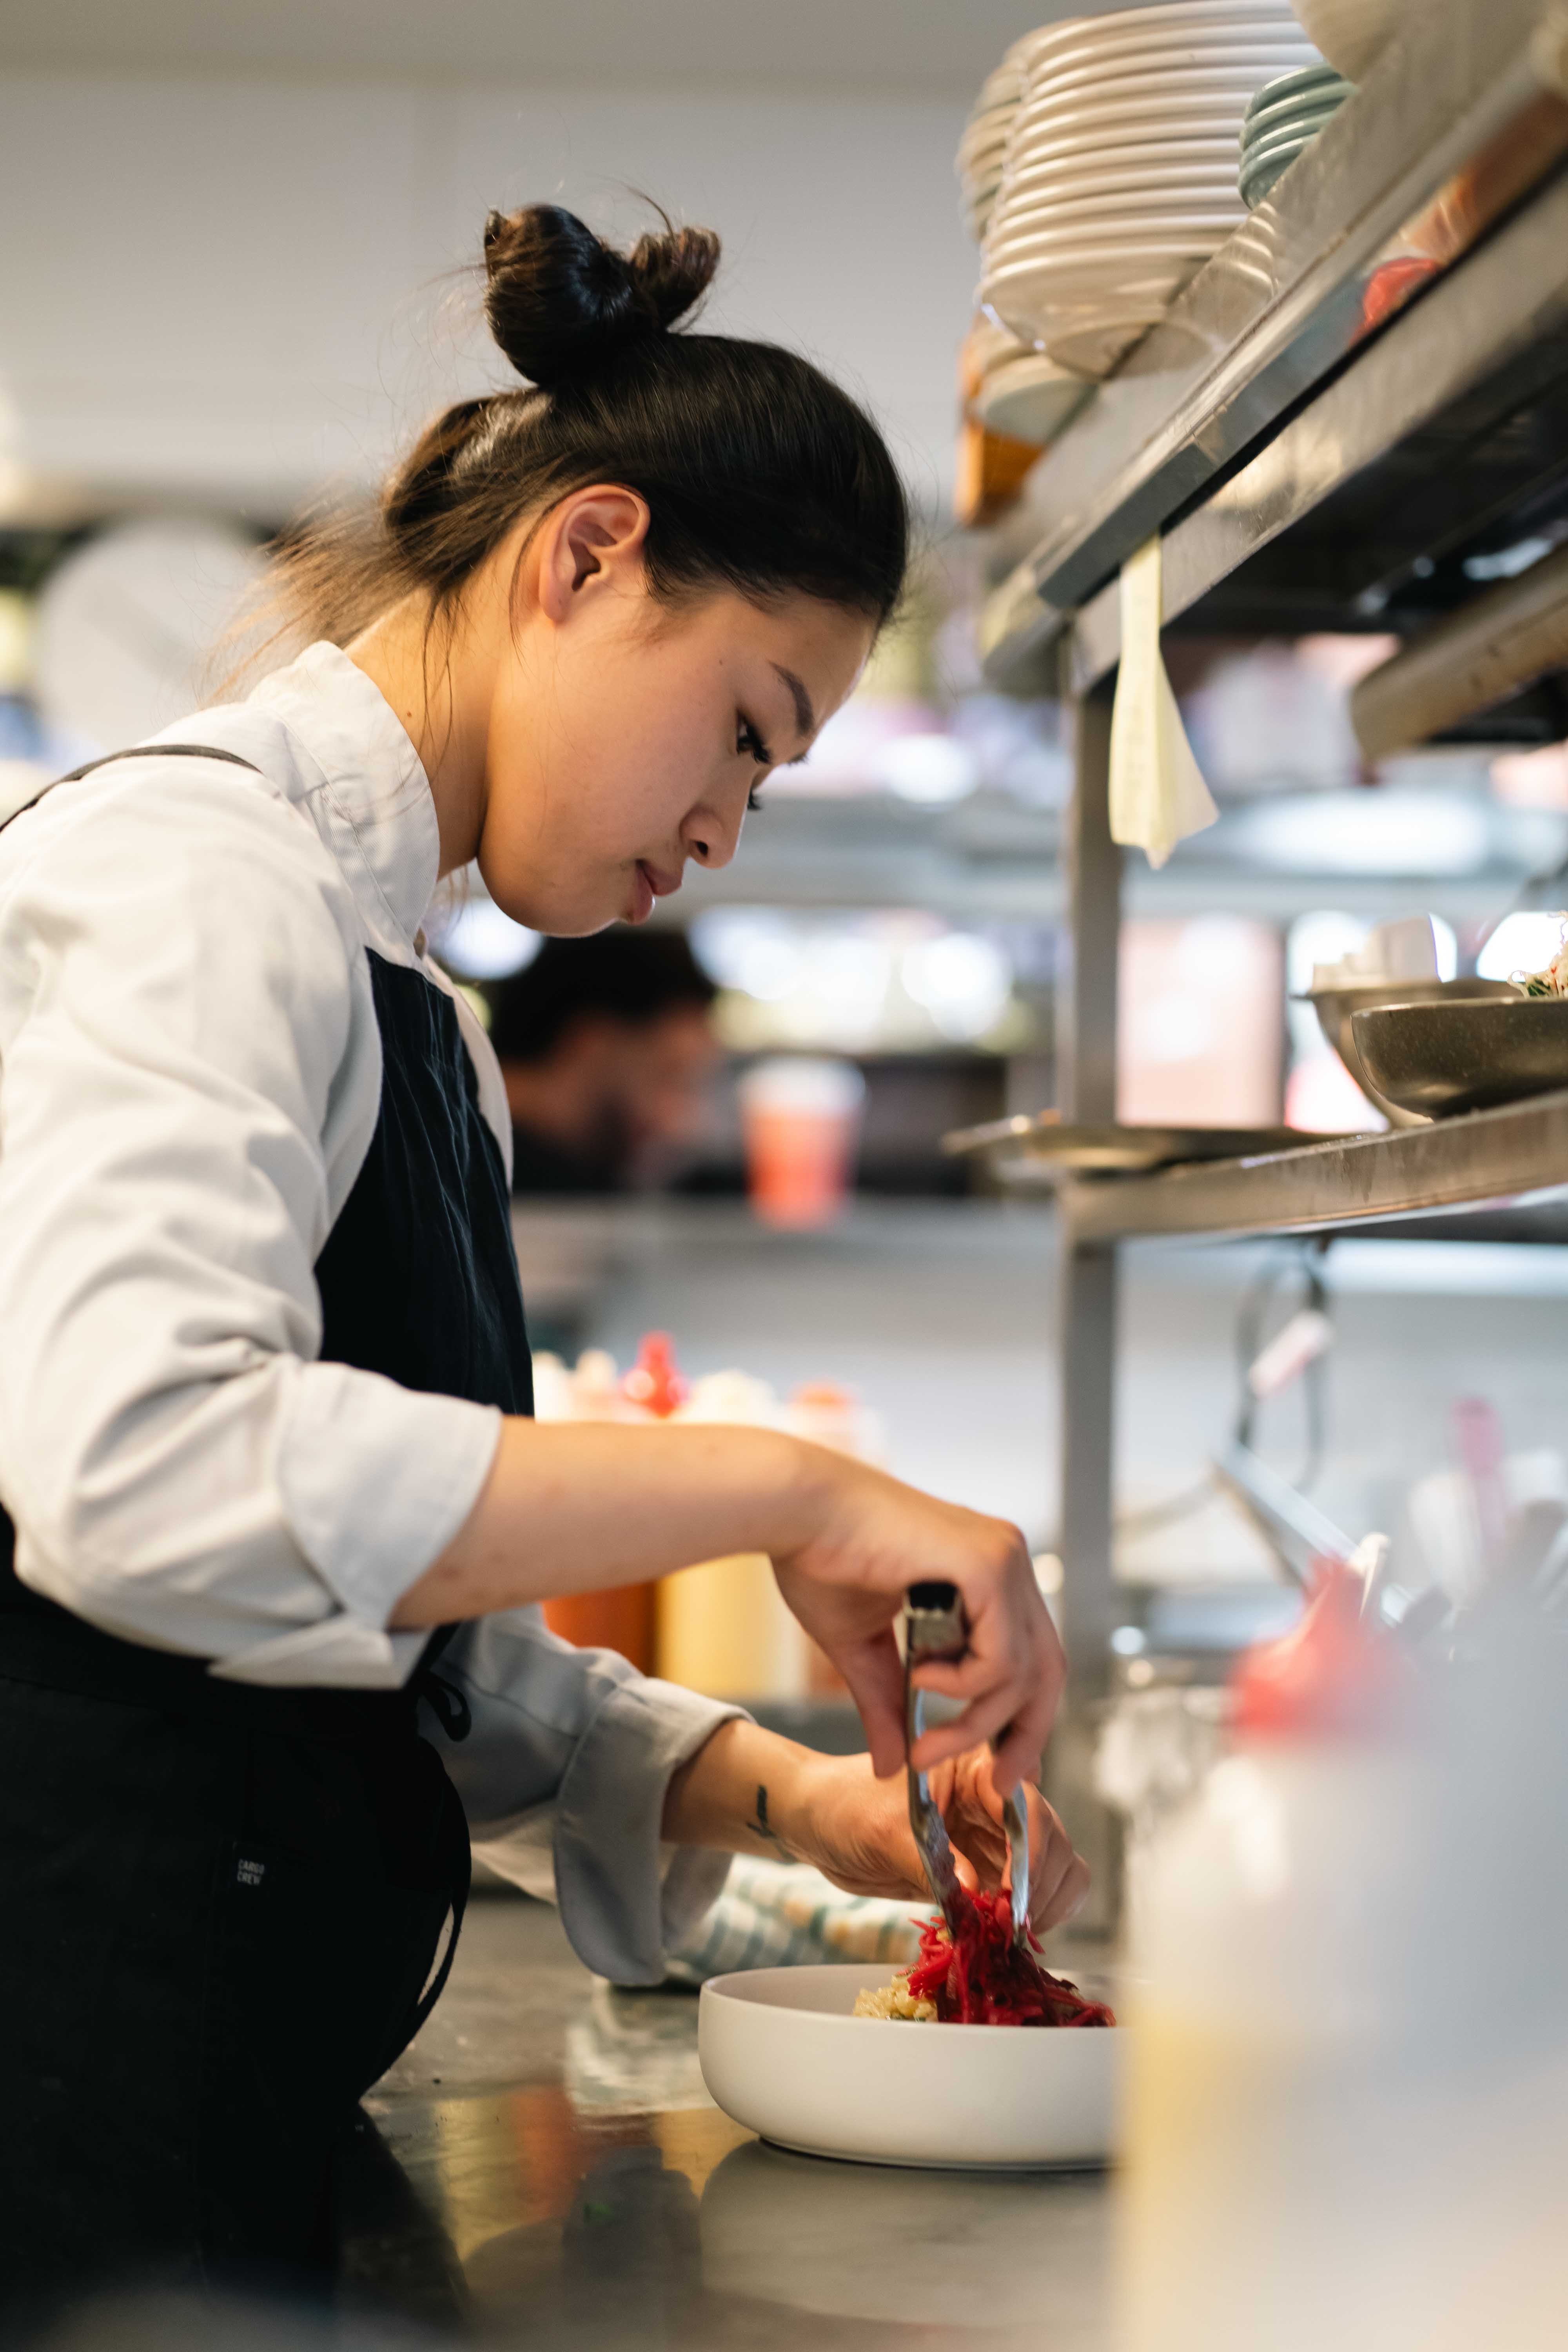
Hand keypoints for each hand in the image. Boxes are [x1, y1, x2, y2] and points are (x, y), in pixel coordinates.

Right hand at [771, 1451, 1064, 1792]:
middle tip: (995, 1785)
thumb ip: (888, 1703)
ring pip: (1025, 1670)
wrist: (796, 1509)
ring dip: (975, 1722)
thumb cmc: (820, 1559)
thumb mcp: (862, 1649)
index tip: (1001, 1771)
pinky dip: (968, 1685)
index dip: (1022, 1719)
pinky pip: (1004, 1654)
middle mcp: (1005, 1560)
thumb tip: (891, 1767)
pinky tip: (923, 1676)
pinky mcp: (989, 1562)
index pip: (1031, 1657)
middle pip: (1047, 1669)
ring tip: (925, 1740)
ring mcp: (1003, 1557)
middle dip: (1024, 1736)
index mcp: (984, 1572)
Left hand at [796, 1748, 1089, 1939]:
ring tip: (1006, 1934)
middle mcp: (997, 1800)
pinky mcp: (991, 1872)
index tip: (1015, 1901)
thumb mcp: (880, 1831)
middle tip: (1009, 1928)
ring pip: (1057, 1870)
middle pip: (1054, 1841)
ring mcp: (998, 1838)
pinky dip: (1034, 1917)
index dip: (1031, 1856)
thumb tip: (974, 1893)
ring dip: (1044, 1907)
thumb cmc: (844, 1807)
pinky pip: (1035, 1896)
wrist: (820, 1823)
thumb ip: (928, 1862)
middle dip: (1040, 1887)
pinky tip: (1005, 1934)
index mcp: (976, 1769)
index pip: (1026, 1809)